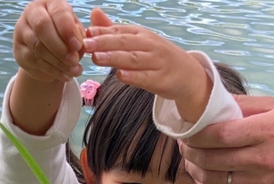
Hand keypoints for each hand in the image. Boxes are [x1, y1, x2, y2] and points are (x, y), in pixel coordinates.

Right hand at [13, 0, 84, 82]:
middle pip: (42, 27)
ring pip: (38, 46)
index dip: (68, 29)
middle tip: (74, 61)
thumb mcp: (76, 34)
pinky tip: (65, 76)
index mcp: (50, 4)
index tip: (78, 45)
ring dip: (58, 62)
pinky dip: (53, 71)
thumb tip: (79, 46)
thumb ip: (78, 37)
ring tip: (73, 71)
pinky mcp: (19, 50)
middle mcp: (32, 13)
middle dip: (61, 47)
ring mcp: (22, 31)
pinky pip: (35, 61)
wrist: (50, 54)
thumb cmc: (66, 38)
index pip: (58, 12)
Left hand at [83, 8, 210, 121]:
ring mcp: (156, 62)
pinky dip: (133, 76)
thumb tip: (94, 13)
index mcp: (141, 35)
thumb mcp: (137, 41)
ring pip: (133, 59)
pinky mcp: (161, 80)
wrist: (188, 75)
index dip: (102, 32)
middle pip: (124, 43)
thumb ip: (114, 30)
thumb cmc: (157, 58)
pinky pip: (145, 78)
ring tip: (97, 58)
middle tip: (86, 44)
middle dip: (104, 43)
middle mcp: (149, 45)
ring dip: (114, 58)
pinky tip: (120, 75)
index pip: (119, 31)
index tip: (85, 33)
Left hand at [180, 95, 273, 183]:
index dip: (196, 134)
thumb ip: (244, 105)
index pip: (219, 135)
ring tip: (190, 159)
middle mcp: (259, 160)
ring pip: (212, 180)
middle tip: (184, 144)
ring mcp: (257, 182)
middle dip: (190, 151)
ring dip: (194, 170)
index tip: (186, 130)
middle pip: (211, 159)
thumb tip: (213, 102)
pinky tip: (202, 178)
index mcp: (265, 132)